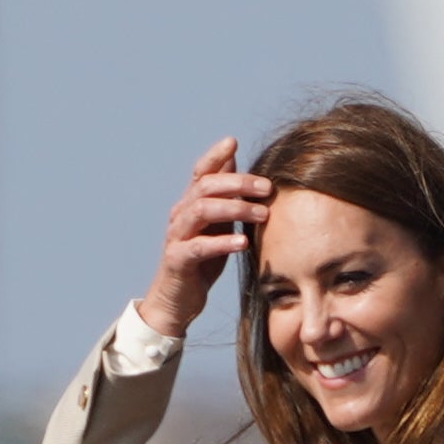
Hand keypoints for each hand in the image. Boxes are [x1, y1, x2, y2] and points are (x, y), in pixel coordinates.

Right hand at [138, 137, 272, 340]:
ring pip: (202, 210)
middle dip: (239, 183)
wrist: (176, 302)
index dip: (215, 155)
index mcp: (190, 204)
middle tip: (267, 188)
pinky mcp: (178, 260)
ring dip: (235, 209)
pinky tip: (243, 243)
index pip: (201, 172)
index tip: (233, 141)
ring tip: (262, 214)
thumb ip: (225, 200)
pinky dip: (222, 242)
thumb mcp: (216, 227)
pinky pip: (200, 246)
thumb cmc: (201, 264)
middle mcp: (180, 215)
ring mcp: (176, 237)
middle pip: (206, 187)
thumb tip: (236, 166)